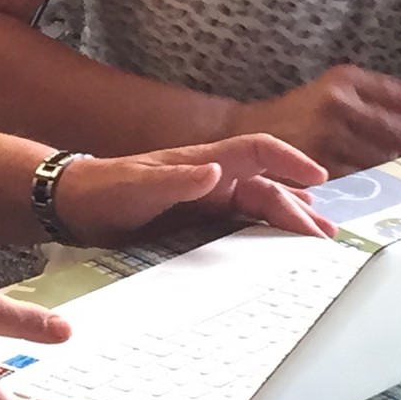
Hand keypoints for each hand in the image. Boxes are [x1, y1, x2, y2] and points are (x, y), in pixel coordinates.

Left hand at [54, 134, 333, 242]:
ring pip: (258, 207)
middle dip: (299, 207)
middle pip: (266, 187)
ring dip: (288, 222)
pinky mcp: (197, 222)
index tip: (319, 179)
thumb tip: (217, 172)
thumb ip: (176, 180)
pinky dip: (264, 234)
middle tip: (326, 236)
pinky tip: (279, 248)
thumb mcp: (137, 185)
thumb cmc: (104, 189)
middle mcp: (210, 178)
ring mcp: (206, 200)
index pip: (258, 152)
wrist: (74, 206)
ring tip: (316, 242)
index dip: (290, 161)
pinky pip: (240, 226)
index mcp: (202, 161)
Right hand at [225, 64, 400, 177]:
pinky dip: (368, 183)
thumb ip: (375, 103)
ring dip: (392, 170)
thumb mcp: (331, 96)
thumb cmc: (292, 119)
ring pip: (383, 156)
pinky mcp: (317, 156)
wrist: (240, 132)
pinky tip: (365, 185)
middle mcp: (338, 98)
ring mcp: (327, 128)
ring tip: (390, 177)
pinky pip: (360, 174)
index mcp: (345, 79)